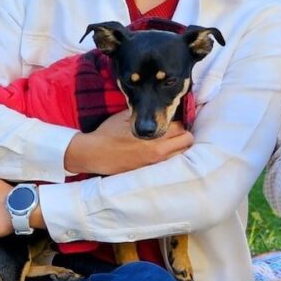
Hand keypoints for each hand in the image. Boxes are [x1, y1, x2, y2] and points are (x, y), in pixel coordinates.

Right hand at [64, 110, 193, 175]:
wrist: (94, 153)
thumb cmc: (109, 132)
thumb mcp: (127, 116)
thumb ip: (145, 114)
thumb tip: (158, 109)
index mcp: (154, 135)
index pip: (180, 126)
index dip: (177, 122)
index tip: (172, 121)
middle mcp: (158, 150)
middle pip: (186, 140)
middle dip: (183, 135)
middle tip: (174, 132)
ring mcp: (155, 163)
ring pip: (182, 154)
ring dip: (179, 147)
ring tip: (169, 143)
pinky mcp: (149, 171)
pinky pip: (170, 164)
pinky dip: (170, 157)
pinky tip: (161, 152)